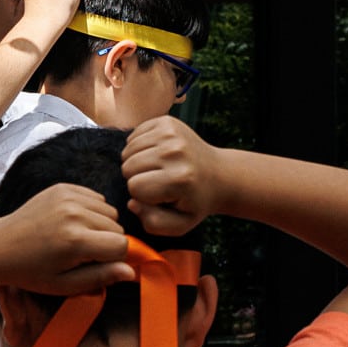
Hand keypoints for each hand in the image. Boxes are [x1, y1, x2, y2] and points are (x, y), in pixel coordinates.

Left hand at [0, 183, 131, 294]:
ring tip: (77, 238)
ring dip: (100, 226)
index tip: (99, 263)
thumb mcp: (65, 284)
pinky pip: (96, 198)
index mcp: (75, 241)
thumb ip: (101, 277)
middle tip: (83, 253)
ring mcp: (67, 197)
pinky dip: (91, 211)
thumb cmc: (31, 271)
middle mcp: (74, 214)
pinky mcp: (63, 187)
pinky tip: (72, 223)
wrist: (0, 246)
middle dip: (107, 242)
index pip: (121, 245)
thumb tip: (132, 272)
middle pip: (117, 227)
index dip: (115, 258)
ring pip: (109, 211)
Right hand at [121, 115, 224, 235]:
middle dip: (137, 178)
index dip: (142, 196)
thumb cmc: (195, 203)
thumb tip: (132, 203)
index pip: (134, 188)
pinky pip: (133, 136)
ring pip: (128, 150)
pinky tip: (154, 155)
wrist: (219, 176)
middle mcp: (175, 152)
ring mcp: (171, 133)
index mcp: (179, 179)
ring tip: (155, 169)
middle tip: (157, 182)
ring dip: (136, 162)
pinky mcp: (167, 122)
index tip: (159, 196)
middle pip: (128, 166)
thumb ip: (152, 222)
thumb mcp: (178, 224)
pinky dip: (138, 147)